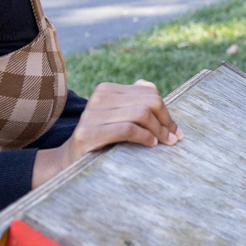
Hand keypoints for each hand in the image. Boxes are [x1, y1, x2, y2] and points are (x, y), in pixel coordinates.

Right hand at [32, 80, 180, 187]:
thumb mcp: (118, 117)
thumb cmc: (101, 139)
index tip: (175, 129)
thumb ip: (133, 101)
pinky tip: (151, 144)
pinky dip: (145, 137)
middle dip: (166, 121)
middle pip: (148, 102)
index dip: (166, 111)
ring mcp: (91, 115)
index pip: (149, 93)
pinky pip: (128, 129)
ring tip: (164, 142)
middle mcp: (98, 98)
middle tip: (174, 138)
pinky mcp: (88, 134)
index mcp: (106, 89)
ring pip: (141, 114)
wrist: (69, 160)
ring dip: (158, 130)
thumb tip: (150, 85)